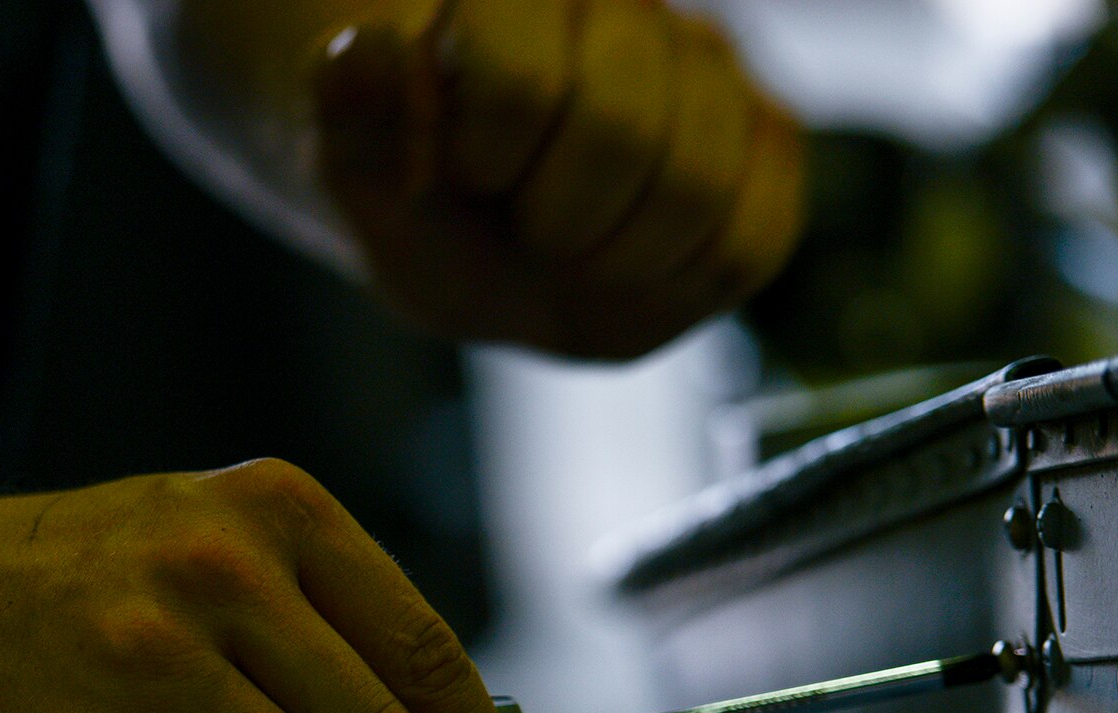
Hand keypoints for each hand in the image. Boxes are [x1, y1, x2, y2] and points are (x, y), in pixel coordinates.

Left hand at [313, 1, 803, 359]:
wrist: (491, 242)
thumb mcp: (358, 168)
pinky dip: (678, 280)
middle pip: (619, 133)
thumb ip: (347, 110)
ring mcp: (713, 67)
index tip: (460, 174)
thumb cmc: (427, 200)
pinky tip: (633, 258)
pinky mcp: (770, 139)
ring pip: (695, 188)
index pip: (521, 79)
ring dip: (613, 255)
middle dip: (550, 217)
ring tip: (575, 240)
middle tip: (522, 221)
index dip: (485, 158)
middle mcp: (630, 4)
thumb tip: (360, 49)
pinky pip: (752, 241)